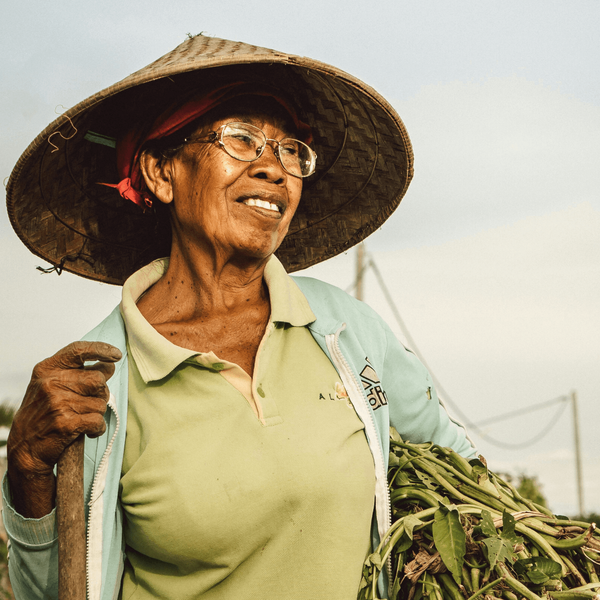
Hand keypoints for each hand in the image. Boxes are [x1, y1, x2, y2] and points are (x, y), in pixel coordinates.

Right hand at [7, 341, 121, 517]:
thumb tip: (110, 365)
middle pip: (98, 379)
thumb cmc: (43, 414)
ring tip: (81, 418)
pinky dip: (97, 429)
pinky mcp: (66, 423)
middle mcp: (51, 382)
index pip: (79, 350)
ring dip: (97, 413)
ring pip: (101, 402)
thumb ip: (76, 373)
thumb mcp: (50, 385)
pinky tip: (87, 431)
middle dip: (101, 393)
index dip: (101, 349)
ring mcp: (58, 402)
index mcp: (47, 369)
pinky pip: (98, 421)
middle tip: (89, 403)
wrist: (25, 448)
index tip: (116, 354)